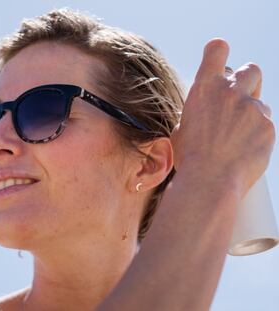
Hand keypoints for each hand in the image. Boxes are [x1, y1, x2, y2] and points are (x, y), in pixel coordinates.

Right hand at [170, 39, 274, 196]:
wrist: (209, 181)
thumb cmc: (189, 157)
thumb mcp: (183, 127)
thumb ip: (199, 110)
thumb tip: (208, 109)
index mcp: (204, 89)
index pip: (217, 49)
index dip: (219, 51)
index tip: (219, 58)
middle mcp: (230, 92)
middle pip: (250, 69)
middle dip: (247, 81)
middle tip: (240, 99)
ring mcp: (252, 109)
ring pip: (259, 103)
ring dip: (251, 114)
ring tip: (237, 138)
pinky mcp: (268, 127)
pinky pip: (265, 124)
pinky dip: (257, 135)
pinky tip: (244, 151)